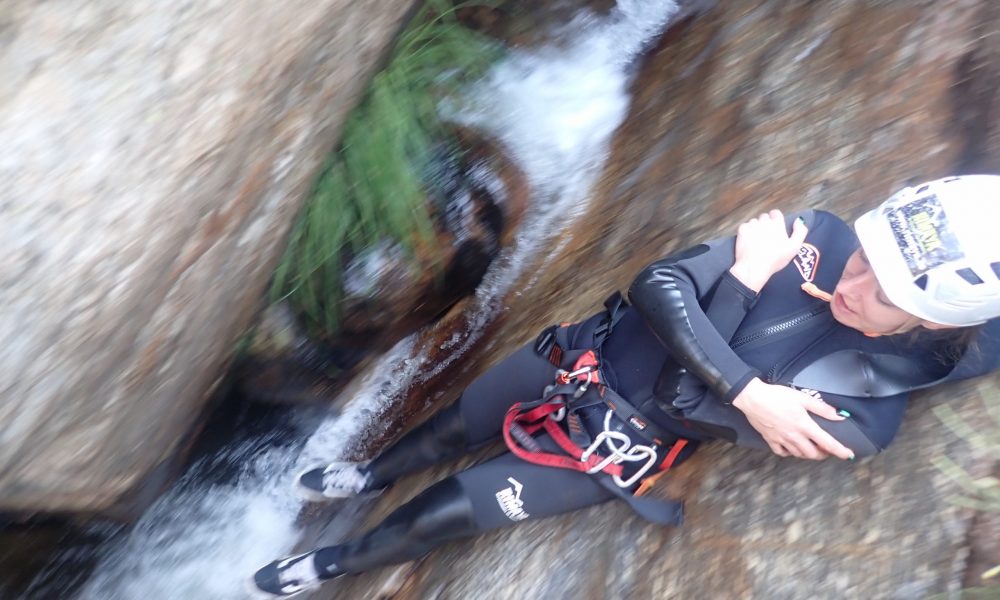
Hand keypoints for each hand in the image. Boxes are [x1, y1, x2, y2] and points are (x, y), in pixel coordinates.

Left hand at [729, 209, 807, 291]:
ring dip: (756, 228)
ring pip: (754, 222)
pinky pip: (745, 227)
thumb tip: (799, 220)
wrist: (754, 267)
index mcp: (777, 223)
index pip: (776, 213)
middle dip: (766, 224)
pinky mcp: (741, 230)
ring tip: (757, 241)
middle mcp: (764, 220)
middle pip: (764, 217)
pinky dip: (746, 232)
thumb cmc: (776, 259)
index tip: (775, 229)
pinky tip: (749, 242)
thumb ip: (800, 231)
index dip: (775, 220)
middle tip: (767, 237)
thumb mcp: (794, 247)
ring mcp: (752, 224)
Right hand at [731, 378, 853, 460]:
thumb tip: (840, 416)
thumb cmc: (776, 395)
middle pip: (813, 453)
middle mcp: (794, 436)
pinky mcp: (770, 440)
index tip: (848, 455)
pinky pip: (782, 452)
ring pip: (799, 455)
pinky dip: (789, 453)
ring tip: (812, 448)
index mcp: (804, 426)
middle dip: (823, 454)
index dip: (840, 450)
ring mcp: (782, 440)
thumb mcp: (802, 398)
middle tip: (827, 448)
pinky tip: (792, 448)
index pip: (827, 443)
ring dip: (809, 454)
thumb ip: (822, 408)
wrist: (752, 398)